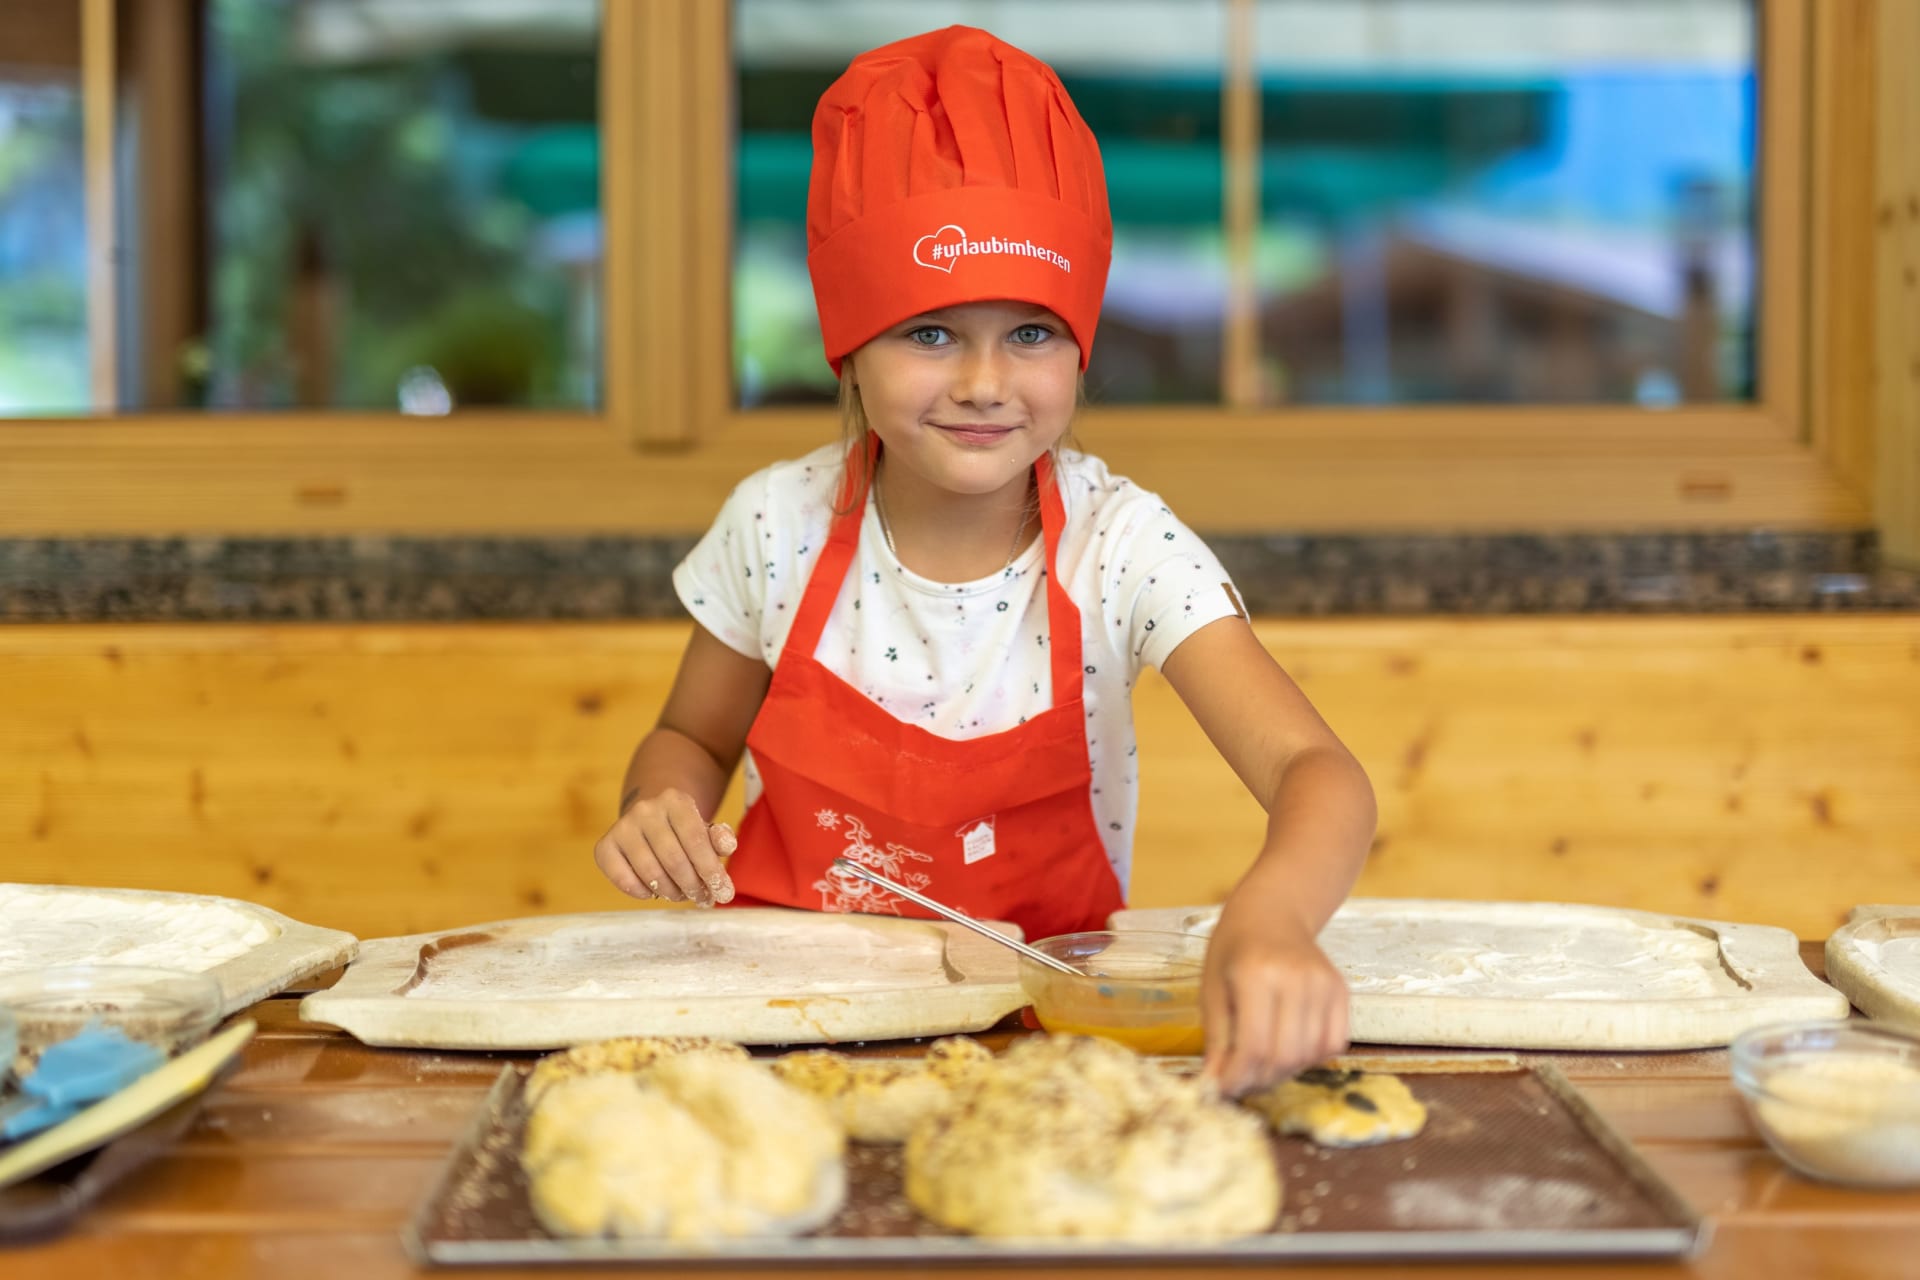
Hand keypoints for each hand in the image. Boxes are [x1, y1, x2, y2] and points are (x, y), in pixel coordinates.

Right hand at [593, 788, 737, 904]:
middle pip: (674, 860)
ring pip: (651, 873)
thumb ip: (720, 838)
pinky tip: (654, 892)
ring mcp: (622, 827)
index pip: (696, 841)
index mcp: (675, 801)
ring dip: (671, 892)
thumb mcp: (705, 829)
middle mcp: (646, 810)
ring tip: (681, 895)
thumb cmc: (683, 830)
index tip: (724, 893)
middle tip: (703, 899)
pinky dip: (642, 893)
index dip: (711, 871)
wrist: (649, 819)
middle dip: (693, 886)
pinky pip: (623, 880)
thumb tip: (727, 847)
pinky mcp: (604, 846)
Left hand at [1199, 898, 1349, 1095]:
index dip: (1237, 1077)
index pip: (1253, 1045)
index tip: (1222, 1090)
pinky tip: (1288, 1048)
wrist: (1272, 913)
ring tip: (1261, 1066)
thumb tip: (1215, 1085)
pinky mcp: (1341, 990)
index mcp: (1256, 973)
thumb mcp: (1212, 989)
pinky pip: (1333, 1043)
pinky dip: (1310, 1057)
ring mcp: (1323, 984)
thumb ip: (1217, 1038)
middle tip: (1241, 1083)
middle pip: (1284, 1055)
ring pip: (1309, 1055)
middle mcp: (1296, 978)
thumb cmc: (1233, 950)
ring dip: (1283, 1072)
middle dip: (1260, 1080)